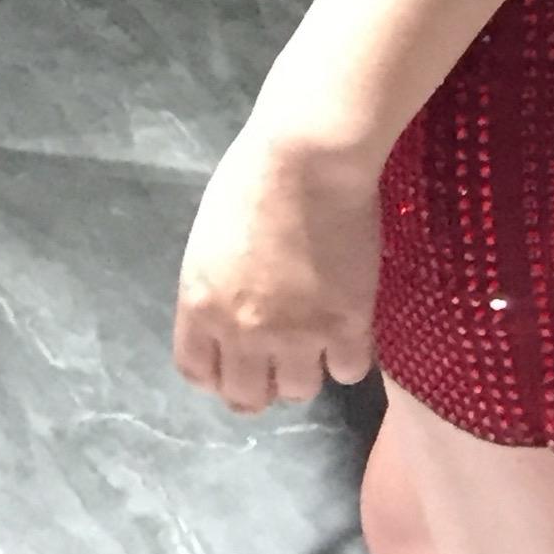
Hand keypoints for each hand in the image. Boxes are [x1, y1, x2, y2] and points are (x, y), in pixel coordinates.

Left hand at [172, 118, 383, 414]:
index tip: (239, 363)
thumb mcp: (212, 238)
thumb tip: (235, 306)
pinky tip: (353, 326)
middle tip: (284, 359)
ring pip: (300, 391)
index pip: (199, 374)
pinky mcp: (345, 324)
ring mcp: (295, 334)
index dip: (220, 375)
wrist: (310, 156)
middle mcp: (242, 332)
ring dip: (310, 368)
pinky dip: (352, 354)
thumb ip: (217, 285)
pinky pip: (350, 370)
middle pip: (247, 397)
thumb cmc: (256, 174)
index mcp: (200, 306)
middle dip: (264, 384)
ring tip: (323, 337)